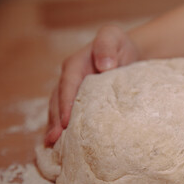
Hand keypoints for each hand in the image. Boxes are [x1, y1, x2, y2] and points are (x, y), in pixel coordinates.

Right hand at [45, 25, 138, 146]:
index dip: (65, 103)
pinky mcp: (81, 101)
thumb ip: (106, 47)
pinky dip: (65, 127)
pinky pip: (70, 114)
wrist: (129, 54)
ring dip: (56, 127)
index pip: (68, 85)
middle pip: (58, 100)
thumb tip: (104, 66)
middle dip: (55, 120)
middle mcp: (70, 79)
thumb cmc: (120, 46)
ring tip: (55, 146)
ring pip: (60, 110)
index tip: (66, 121)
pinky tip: (64, 144)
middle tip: (54, 140)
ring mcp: (73, 91)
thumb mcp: (113, 37)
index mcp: (75, 65)